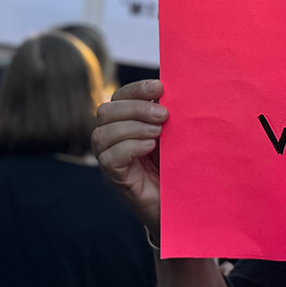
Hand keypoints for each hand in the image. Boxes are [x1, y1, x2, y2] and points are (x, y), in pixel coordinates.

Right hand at [93, 79, 165, 237]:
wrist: (182, 198)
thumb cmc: (177, 161)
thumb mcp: (172, 131)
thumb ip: (165, 112)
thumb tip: (171, 87)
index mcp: (124, 119)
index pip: (120, 96)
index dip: (137, 89)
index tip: (160, 88)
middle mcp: (111, 136)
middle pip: (106, 111)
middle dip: (136, 109)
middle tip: (164, 115)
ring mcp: (109, 157)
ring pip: (104, 134)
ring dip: (133, 128)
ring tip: (158, 133)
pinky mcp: (114, 176)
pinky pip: (109, 158)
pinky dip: (129, 147)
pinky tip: (149, 146)